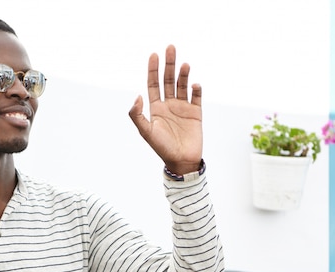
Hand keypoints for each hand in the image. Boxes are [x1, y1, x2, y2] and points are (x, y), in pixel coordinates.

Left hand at [129, 44, 202, 175]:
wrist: (182, 161)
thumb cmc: (162, 148)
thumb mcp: (146, 132)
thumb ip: (137, 115)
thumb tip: (137, 96)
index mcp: (156, 107)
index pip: (153, 84)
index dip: (153, 69)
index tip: (154, 54)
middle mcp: (169, 105)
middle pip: (169, 80)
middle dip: (169, 64)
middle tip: (170, 48)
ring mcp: (183, 108)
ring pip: (183, 86)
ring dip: (183, 74)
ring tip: (185, 65)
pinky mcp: (196, 113)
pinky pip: (197, 97)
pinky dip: (196, 89)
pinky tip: (194, 85)